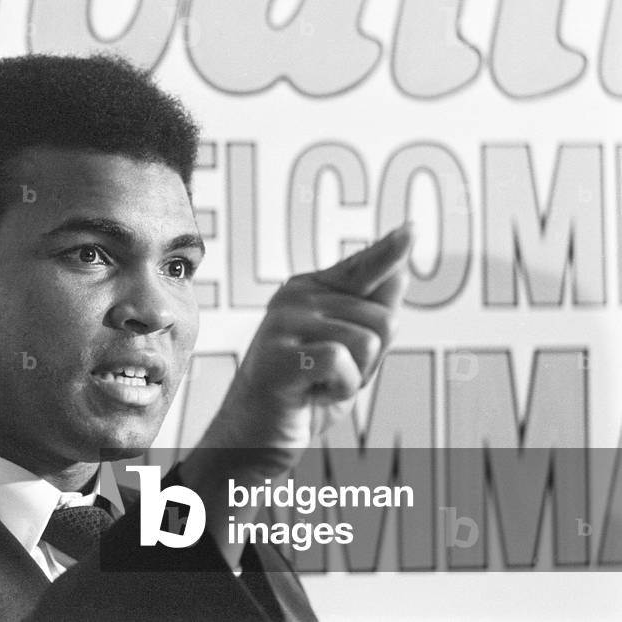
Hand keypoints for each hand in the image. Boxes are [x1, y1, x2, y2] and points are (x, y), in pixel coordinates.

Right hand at [180, 224, 412, 565]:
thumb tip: (401, 273)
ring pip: (368, 342)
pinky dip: (338, 389)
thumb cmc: (304, 393)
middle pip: (384, 320)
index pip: (364, 267)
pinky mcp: (279, 354)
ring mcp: (284, 323)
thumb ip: (372, 315)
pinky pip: (341, 361)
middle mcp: (296, 298)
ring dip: (355, 378)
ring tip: (317, 385)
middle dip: (371, 362)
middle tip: (329, 378)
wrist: (254, 438)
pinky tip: (309, 394)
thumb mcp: (348, 354)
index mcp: (310, 291)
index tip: (412, 229)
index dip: (390, 251)